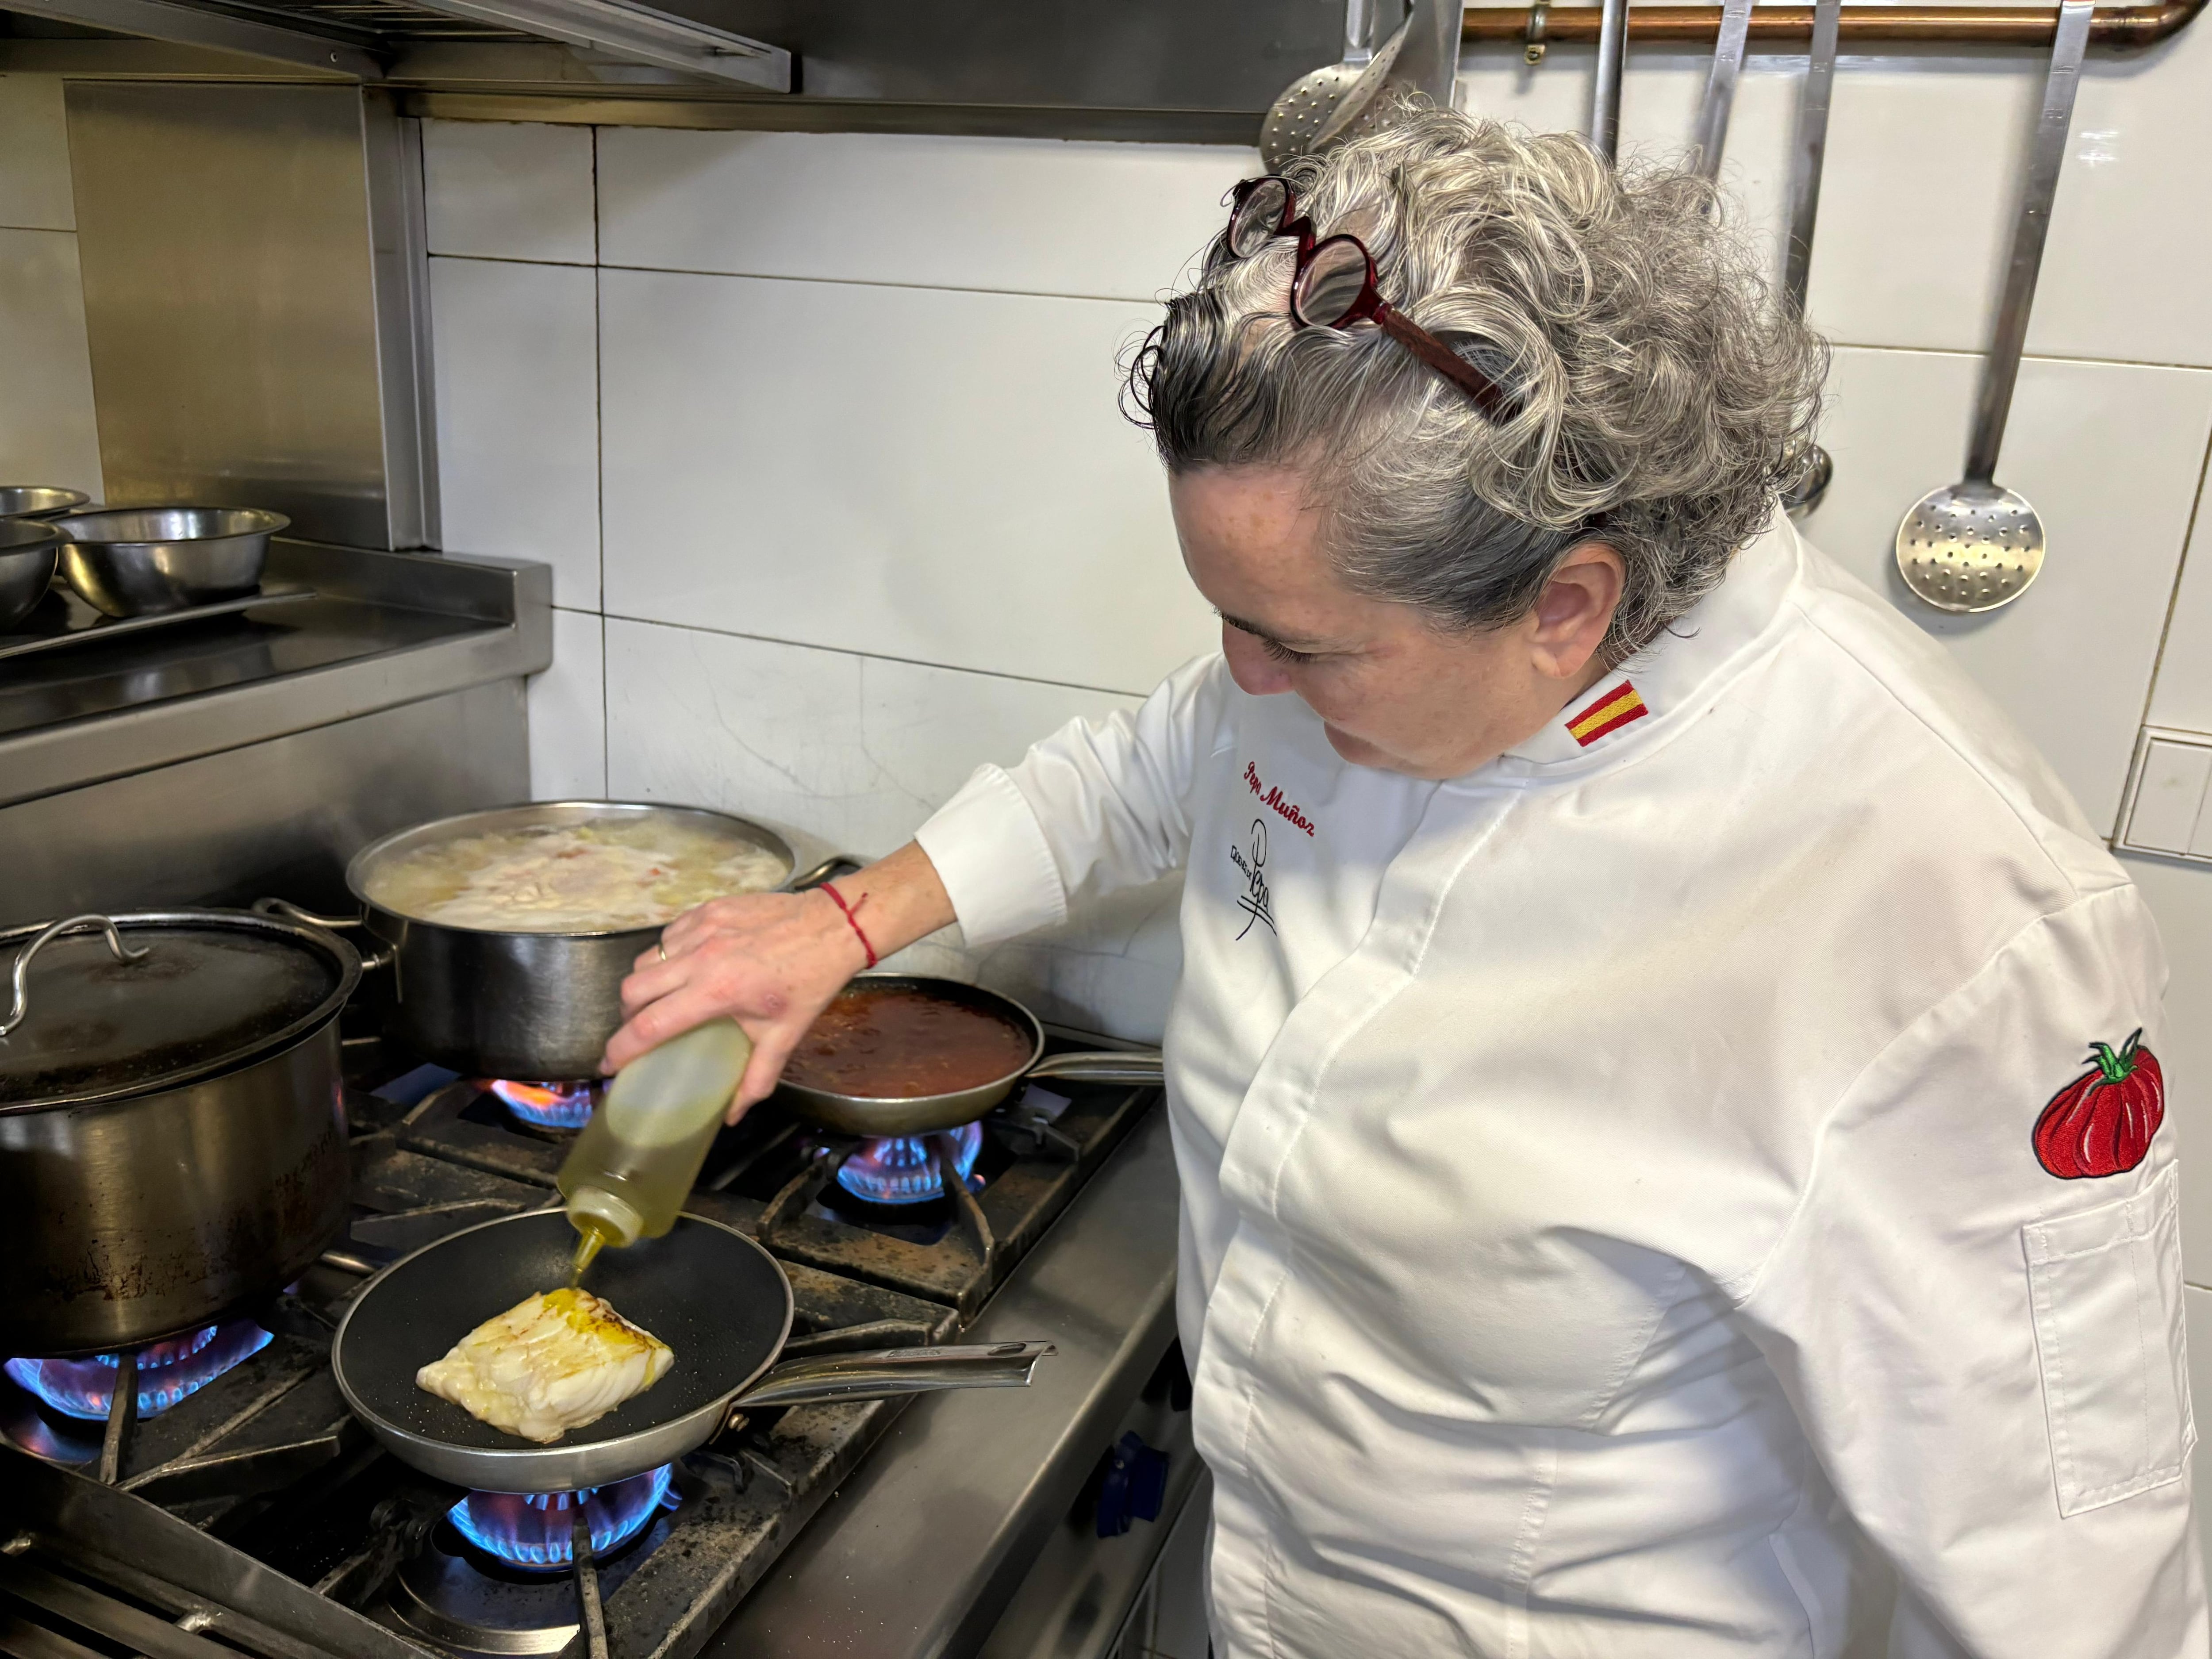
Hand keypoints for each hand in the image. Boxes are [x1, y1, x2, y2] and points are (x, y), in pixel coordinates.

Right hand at [598, 842, 957, 1122]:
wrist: (833, 926)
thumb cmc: (810, 981)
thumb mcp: (785, 1037)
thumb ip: (755, 1080)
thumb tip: (731, 1116)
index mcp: (717, 992)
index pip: (650, 1025)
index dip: (621, 1049)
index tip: (609, 1065)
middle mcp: (701, 957)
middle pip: (633, 989)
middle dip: (627, 1015)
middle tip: (639, 1031)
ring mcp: (702, 927)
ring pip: (647, 959)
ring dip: (645, 983)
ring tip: (662, 999)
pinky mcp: (708, 908)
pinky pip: (668, 935)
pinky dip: (668, 955)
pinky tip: (686, 967)